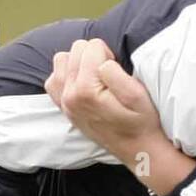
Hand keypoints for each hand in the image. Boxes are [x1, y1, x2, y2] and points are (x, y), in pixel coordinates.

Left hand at [44, 37, 195, 194]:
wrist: (138, 149)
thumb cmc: (141, 121)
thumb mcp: (137, 95)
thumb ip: (115, 72)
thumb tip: (101, 62)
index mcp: (86, 90)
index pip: (93, 46)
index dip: (109, 54)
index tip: (118, 72)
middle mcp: (69, 95)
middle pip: (76, 49)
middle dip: (95, 57)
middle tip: (109, 76)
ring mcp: (64, 102)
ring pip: (62, 60)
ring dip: (80, 63)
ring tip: (96, 77)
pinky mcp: (63, 107)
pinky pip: (54, 78)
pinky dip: (67, 75)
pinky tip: (83, 83)